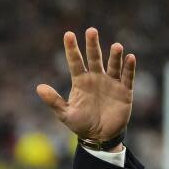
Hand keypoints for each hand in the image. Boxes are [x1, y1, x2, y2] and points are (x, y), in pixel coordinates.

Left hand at [36, 28, 135, 144]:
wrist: (100, 137)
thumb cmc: (81, 124)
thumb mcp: (65, 114)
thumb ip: (54, 101)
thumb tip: (38, 87)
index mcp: (80, 81)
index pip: (75, 62)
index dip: (71, 49)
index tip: (68, 34)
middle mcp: (96, 78)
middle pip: (94, 58)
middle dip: (93, 45)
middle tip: (91, 31)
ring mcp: (111, 83)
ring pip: (113, 65)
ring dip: (115, 56)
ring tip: (116, 46)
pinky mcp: (124, 91)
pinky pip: (127, 77)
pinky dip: (129, 68)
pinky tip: (130, 57)